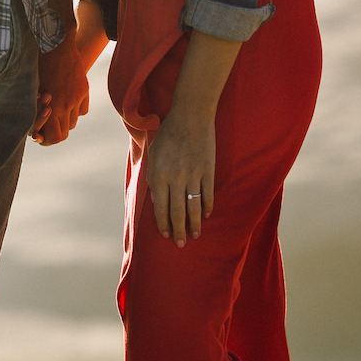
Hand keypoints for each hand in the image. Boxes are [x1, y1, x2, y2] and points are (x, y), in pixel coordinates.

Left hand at [32, 35, 89, 145]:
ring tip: (56, 111)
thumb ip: (35, 110)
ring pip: (74, 121)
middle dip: (56, 131)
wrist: (54, 43)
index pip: (56, 138)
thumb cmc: (36, 65)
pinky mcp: (84, 89)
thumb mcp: (32, 89)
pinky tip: (67, 102)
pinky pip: (83, 110)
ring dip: (65, 120)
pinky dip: (76, 109)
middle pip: (65, 132)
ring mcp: (77, 97)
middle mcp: (66, 106)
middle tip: (47, 125)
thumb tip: (36, 129)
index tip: (41, 134)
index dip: (48, 139)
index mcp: (51, 108)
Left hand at [144, 104, 215, 246]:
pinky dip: (207, 206)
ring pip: (194, 206)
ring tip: (195, 235)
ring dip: (195, 223)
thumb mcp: (153, 155)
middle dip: (179, 230)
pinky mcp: (207, 170)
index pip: (160, 207)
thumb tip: (156, 202)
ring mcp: (193, 174)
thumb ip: (152, 179)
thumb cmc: (167, 135)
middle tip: (181, 244)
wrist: (190, 116)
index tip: (166, 235)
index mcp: (159, 175)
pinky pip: (207, 193)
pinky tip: (207, 215)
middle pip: (177, 212)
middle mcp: (175, 178)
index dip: (163, 224)